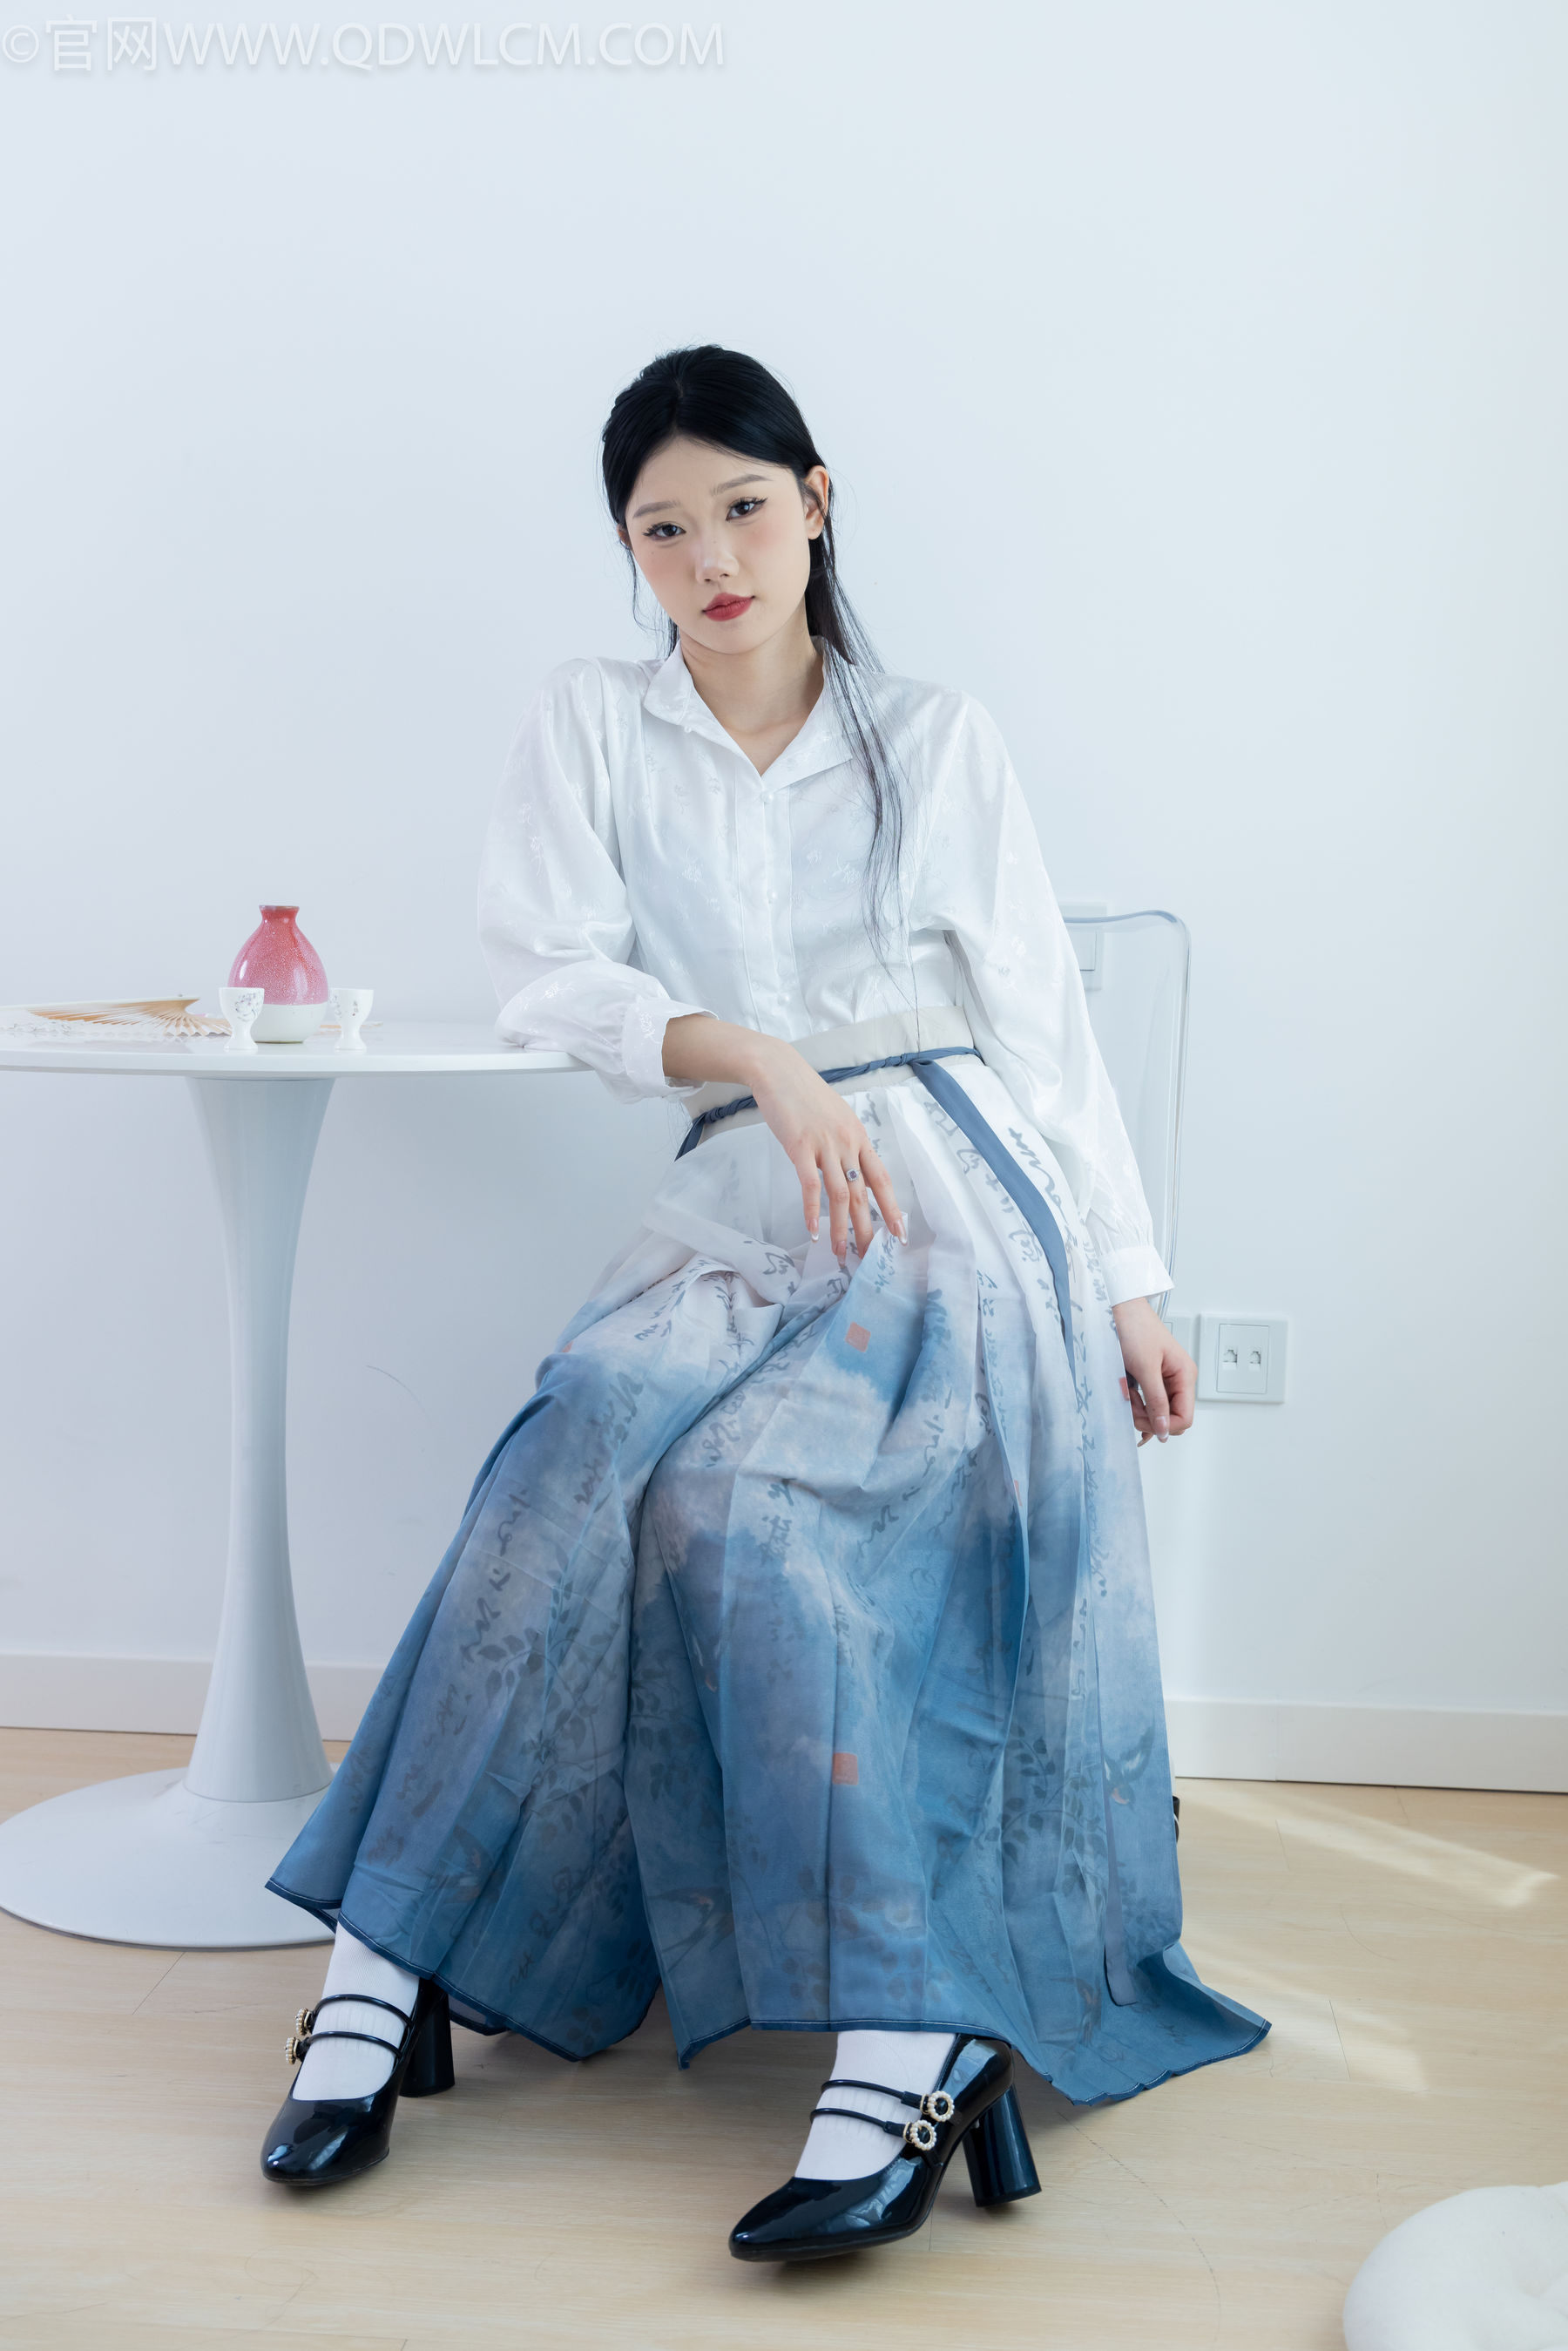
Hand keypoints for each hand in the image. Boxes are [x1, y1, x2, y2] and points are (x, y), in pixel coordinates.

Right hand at [746, 1036, 906, 1258]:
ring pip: (840, 1195)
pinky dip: (813, 1211)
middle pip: (863, 1194)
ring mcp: (825, 1145)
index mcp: (859, 1137)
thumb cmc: (805, 1096)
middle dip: (869, 1229)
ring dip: (841, 1229)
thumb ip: (846, 1144)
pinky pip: (811, 1185)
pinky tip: (812, 1231)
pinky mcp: (800, 1146)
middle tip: (870, 1257)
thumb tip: (851, 1172)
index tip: (899, 1235)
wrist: (779, 1071)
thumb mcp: (836, 1118)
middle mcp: (848, 1143)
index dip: (892, 1209)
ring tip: (841, 1254)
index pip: (882, 1179)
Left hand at [1112, 1298, 1194, 1444]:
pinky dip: (1136, 1405)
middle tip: (1130, 1405)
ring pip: (1157, 1412)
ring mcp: (1165, 1380)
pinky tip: (1126, 1399)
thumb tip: (1163, 1430)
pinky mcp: (1150, 1379)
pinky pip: (1148, 1403)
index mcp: (1185, 1375)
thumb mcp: (1146, 1368)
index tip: (1142, 1421)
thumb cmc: (1135, 1328)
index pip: (1185, 1418)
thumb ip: (1156, 1401)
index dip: (1164, 1425)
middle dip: (1150, 1418)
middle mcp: (1179, 1379)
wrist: (1119, 1309)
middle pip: (1171, 1418)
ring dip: (1139, 1410)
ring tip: (1125, 1393)